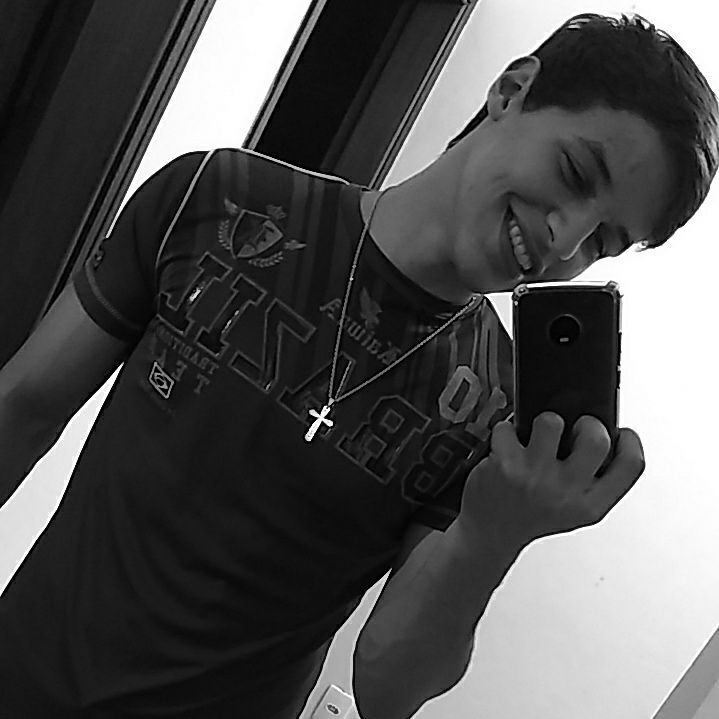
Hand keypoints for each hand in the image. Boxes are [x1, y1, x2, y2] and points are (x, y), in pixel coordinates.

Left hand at [455, 412, 645, 551]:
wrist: (490, 536)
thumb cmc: (531, 517)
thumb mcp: (574, 510)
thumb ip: (591, 479)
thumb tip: (600, 431)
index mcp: (590, 505)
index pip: (631, 467)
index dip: (630, 443)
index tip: (621, 433)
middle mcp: (566, 493)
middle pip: (596, 438)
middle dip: (586, 423)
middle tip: (572, 431)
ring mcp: (535, 478)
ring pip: (551, 421)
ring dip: (541, 423)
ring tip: (535, 439)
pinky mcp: (505, 466)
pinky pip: (509, 427)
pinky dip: (505, 432)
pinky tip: (507, 449)